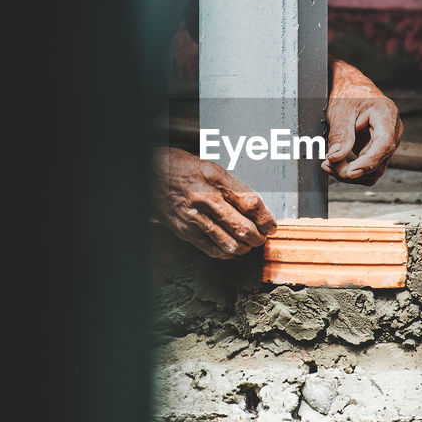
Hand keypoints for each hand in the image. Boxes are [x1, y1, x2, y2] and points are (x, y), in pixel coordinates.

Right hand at [154, 147, 276, 257]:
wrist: (150, 173)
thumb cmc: (182, 168)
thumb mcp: (213, 169)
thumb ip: (234, 187)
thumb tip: (256, 208)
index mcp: (217, 180)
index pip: (251, 203)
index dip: (266, 218)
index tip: (271, 225)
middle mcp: (207, 199)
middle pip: (243, 227)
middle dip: (258, 237)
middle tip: (262, 237)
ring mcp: (195, 218)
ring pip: (229, 243)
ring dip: (244, 248)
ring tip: (248, 244)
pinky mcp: (185, 231)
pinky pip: (211, 249)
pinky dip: (225, 253)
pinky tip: (230, 249)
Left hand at [321, 59, 402, 185]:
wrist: (351, 87)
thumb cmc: (349, 93)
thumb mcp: (341, 111)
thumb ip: (340, 134)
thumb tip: (336, 157)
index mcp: (386, 115)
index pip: (384, 144)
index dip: (368, 161)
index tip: (350, 171)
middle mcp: (392, 131)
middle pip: (379, 161)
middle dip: (353, 170)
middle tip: (329, 166)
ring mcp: (386, 142)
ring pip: (375, 170)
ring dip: (352, 173)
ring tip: (330, 165)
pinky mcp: (377, 150)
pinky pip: (369, 168)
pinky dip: (354, 171)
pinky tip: (338, 165)